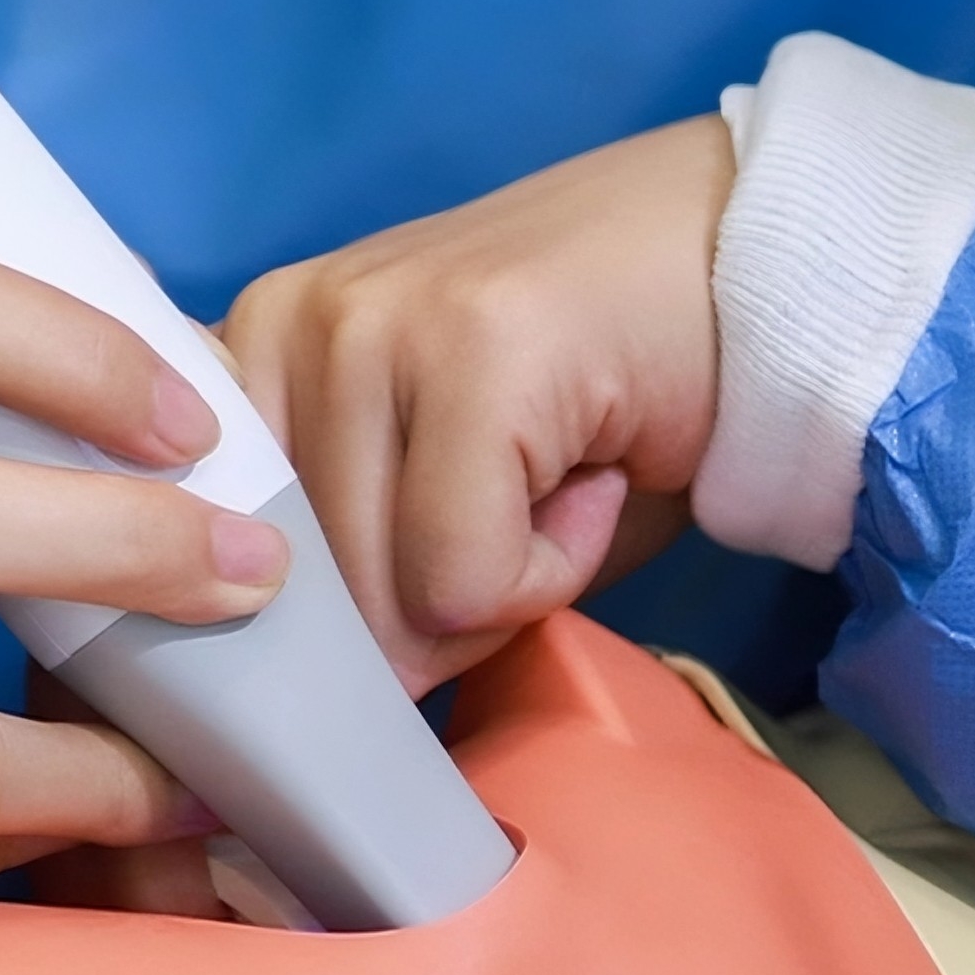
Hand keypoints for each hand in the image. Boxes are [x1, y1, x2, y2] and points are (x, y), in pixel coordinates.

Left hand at [221, 116, 730, 693]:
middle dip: (431, 609)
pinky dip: (551, 568)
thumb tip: (317, 704)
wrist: (763, 269)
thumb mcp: (437, 488)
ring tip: (561, 475)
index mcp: (252, 351)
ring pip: (381, 594)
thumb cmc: (599, 397)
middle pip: (304, 593)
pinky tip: (592, 469)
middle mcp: (286, 322)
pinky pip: (461, 573)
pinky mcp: (468, 346)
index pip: (211, 552)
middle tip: (527, 504)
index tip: (413, 577)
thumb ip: (352, 576)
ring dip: (502, 585)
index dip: (320, 619)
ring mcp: (369, 322)